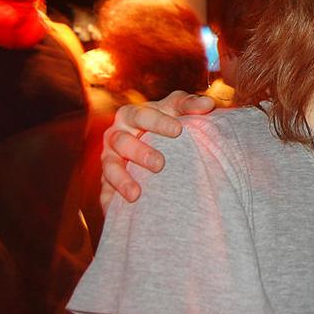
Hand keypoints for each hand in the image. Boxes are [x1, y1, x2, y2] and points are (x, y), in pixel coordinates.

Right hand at [100, 91, 214, 208]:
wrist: (158, 145)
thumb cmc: (168, 121)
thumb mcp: (178, 109)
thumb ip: (191, 104)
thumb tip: (208, 104)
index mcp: (131, 115)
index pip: (141, 116)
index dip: (158, 122)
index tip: (178, 131)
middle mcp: (116, 136)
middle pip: (122, 142)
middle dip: (140, 153)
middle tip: (160, 164)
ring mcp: (109, 159)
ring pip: (109, 167)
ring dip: (121, 180)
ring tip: (136, 193)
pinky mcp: (107, 182)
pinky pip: (105, 192)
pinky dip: (109, 200)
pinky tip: (118, 210)